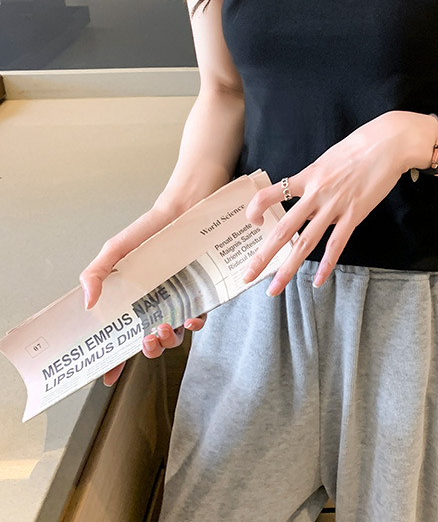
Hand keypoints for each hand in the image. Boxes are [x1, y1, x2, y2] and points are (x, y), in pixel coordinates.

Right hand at [79, 204, 208, 386]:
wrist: (183, 210)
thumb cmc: (149, 230)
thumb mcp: (116, 250)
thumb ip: (97, 272)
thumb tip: (87, 302)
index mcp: (134, 300)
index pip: (121, 336)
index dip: (114, 360)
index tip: (106, 377)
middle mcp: (156, 304)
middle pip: (150, 340)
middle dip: (148, 350)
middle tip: (144, 342)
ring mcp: (179, 300)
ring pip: (175, 333)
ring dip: (169, 340)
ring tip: (164, 330)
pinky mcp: (200, 291)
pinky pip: (199, 314)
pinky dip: (196, 322)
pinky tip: (191, 319)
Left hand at [241, 110, 434, 295]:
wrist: (387, 142)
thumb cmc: (359, 146)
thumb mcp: (328, 159)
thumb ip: (315, 181)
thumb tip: (307, 201)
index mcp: (307, 176)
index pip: (269, 194)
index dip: (256, 209)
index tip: (252, 221)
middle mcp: (316, 193)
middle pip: (283, 229)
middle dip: (263, 256)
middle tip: (247, 275)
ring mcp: (335, 205)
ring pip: (305, 242)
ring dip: (288, 268)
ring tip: (275, 289)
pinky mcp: (355, 213)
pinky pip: (336, 244)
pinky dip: (326, 265)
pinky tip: (318, 281)